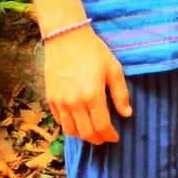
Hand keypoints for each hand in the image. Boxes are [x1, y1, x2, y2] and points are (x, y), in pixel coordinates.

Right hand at [44, 24, 131, 144]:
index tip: (115, 137)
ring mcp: (60, 102)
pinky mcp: (50, 99)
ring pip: (71, 131)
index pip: (102, 126)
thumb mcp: (113, 69)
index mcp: (92, 96)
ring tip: (92, 132)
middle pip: (86, 133)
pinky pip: (60, 121)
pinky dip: (69, 126)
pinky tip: (77, 122)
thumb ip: (120, 94)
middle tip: (105, 138)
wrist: (66, 38)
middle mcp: (74, 103)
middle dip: (97, 139)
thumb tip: (127, 114)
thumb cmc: (93, 51)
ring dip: (82, 136)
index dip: (110, 135)